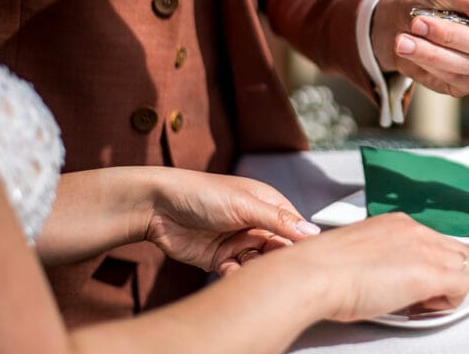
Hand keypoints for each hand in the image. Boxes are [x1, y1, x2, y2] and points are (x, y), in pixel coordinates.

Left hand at [141, 171, 320, 274]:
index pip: (295, 227)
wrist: (157, 208)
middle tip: (268, 263)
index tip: (302, 258)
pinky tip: (226, 268)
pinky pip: (237, 273)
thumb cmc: (201, 193)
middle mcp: (256, 224)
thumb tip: (311, 232)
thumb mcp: (245, 204)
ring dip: (254, 268)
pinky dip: (235, 275)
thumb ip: (278, 220)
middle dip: (274, 259)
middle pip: (278, 250)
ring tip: (243, 263)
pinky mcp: (221, 259)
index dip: (299, 243)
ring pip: (259, 264)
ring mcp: (238, 242)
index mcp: (267, 204)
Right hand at [302, 213, 468, 321]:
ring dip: (451, 288)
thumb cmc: (324, 268)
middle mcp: (415, 230)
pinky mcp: (431, 273)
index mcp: (397, 224)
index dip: (432, 265)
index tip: (416, 282)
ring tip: (423, 303)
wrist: (316, 273)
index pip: (435, 241)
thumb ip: (379, 258)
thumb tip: (385, 275)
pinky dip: (449, 302)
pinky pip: (462, 287)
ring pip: (467, 266)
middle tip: (424, 297)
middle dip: (448, 276)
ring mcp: (425, 249)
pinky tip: (424, 307)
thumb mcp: (358, 253)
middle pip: (458, 251)